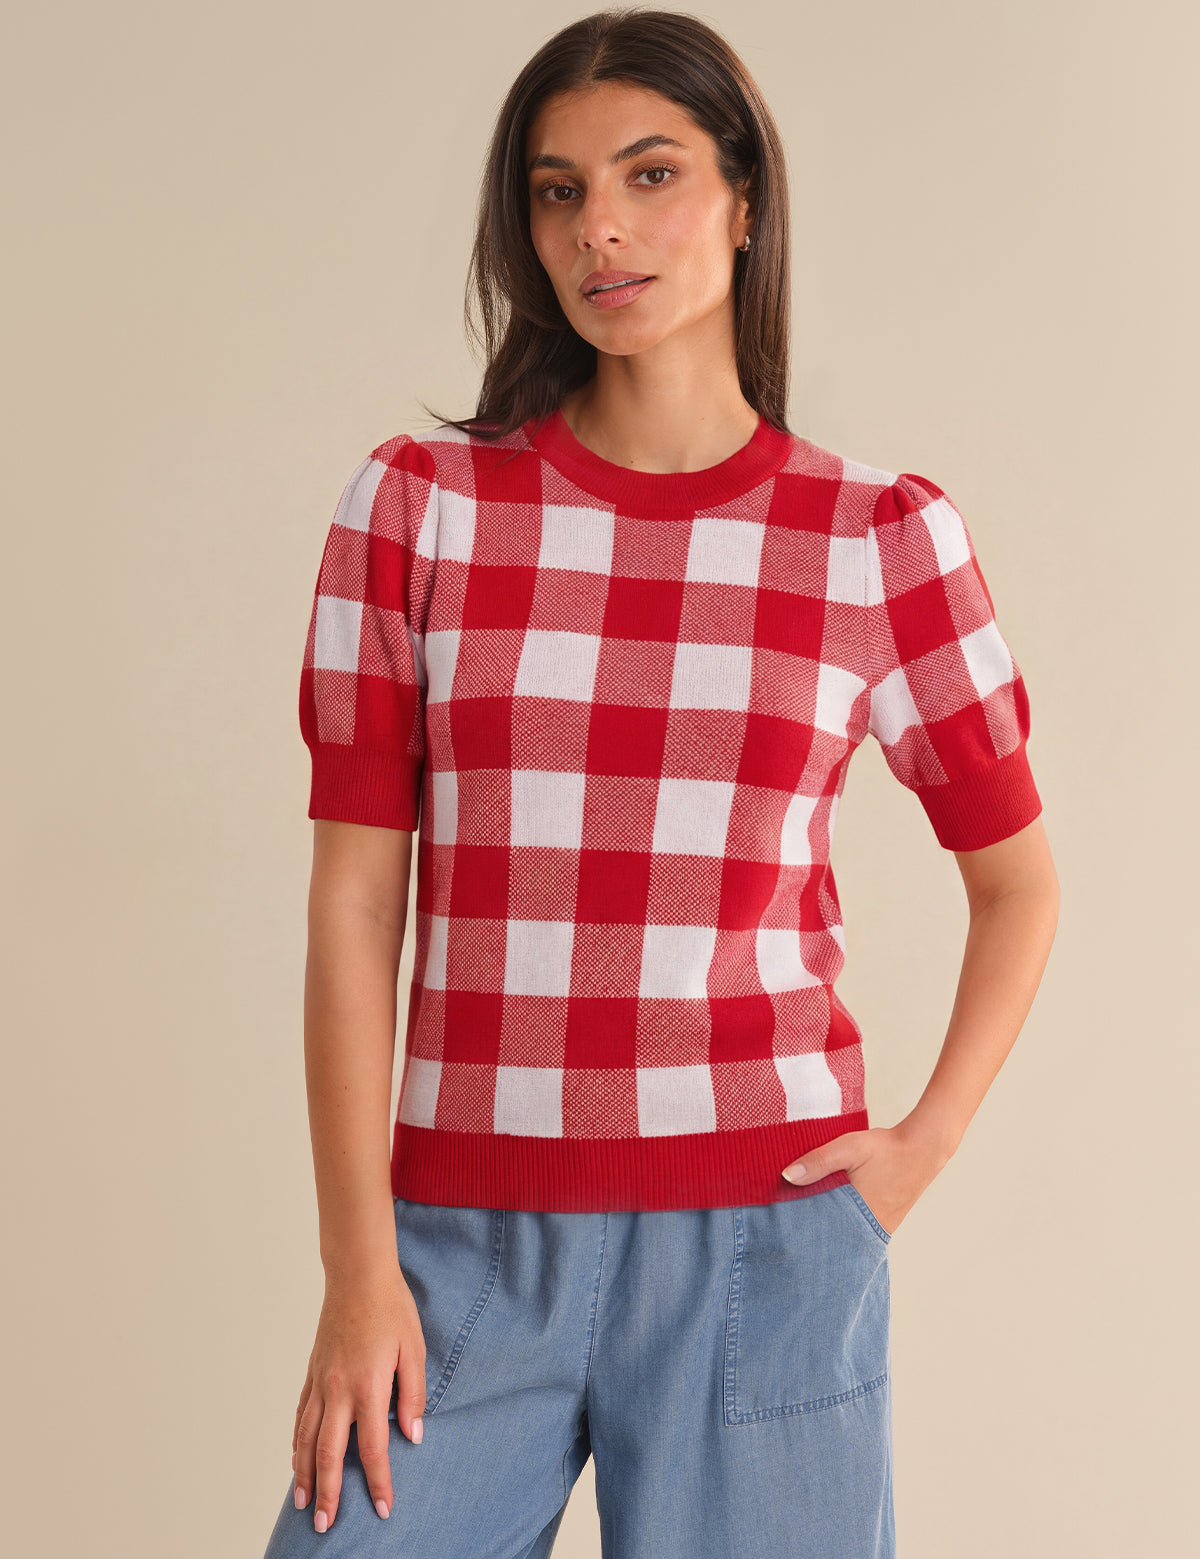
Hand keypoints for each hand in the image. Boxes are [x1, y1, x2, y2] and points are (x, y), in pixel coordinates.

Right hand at [291, 1260, 426, 1532]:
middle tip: (325, 1526)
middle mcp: (338, 1390)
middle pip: (328, 1453)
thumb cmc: (391, 1309)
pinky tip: (297, 1457)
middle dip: (328, 1493)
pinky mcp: (312, 1372)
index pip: (372, 1448)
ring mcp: (321, 1382)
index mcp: (367, 1387)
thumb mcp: (414, 1349)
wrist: (358, 1276)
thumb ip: (412, 1394)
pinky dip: (296, 1441)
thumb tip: (413, 1435)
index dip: (378, 1482)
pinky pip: (301, 1415)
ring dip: (303, 1474)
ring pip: (305, 1439)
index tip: (383, 1509)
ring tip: (303, 1503)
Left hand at [780, 1119, 955, 1235]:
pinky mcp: (884, 1223)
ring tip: (803, 1219)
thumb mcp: (848, 1147)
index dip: (799, 1230)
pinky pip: (857, 1228)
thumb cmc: (884, 1148)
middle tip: (785, 1227)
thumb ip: (818, 1161)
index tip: (779, 1225)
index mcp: (856, 1214)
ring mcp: (878, 1229)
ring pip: (844, 1234)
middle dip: (810, 1233)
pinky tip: (829, 1211)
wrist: (922, 1149)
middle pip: (830, 1237)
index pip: (819, 1232)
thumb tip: (786, 1176)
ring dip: (826, 1227)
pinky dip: (842, 1222)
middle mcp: (868, 1229)